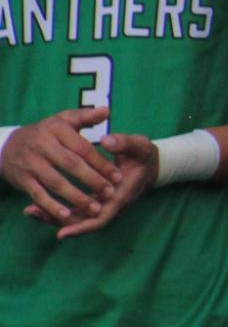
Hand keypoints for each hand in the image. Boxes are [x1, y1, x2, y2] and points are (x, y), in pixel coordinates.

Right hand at [2, 108, 120, 224]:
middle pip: (71, 165)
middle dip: (93, 181)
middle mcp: (43, 145)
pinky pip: (38, 194)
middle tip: (111, 193)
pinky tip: (66, 215)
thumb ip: (86, 117)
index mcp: (57, 129)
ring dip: (77, 197)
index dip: (101, 163)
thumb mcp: (63, 120)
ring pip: (56, 182)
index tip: (118, 176)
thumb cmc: (46, 133)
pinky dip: (51, 206)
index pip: (83, 148)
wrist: (8, 146)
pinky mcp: (23, 179)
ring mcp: (31, 163)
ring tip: (96, 209)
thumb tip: (107, 110)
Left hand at [26, 132, 160, 239]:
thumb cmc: (143, 156)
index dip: (82, 226)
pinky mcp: (97, 201)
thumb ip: (124, 143)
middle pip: (84, 223)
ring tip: (31, 210)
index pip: (101, 217)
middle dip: (59, 222)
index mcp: (121, 195)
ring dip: (55, 216)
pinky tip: (39, 205)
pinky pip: (77, 211)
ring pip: (78, 218)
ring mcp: (103, 205)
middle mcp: (111, 205)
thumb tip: (106, 141)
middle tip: (34, 213)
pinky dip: (60, 210)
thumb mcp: (139, 146)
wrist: (151, 164)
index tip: (62, 230)